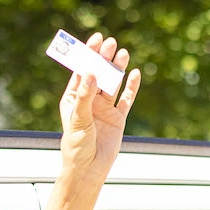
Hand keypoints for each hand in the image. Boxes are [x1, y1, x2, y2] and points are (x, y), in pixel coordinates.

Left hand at [58, 33, 141, 180]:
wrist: (89, 169)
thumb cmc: (77, 146)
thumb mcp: (78, 120)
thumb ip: (85, 96)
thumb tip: (91, 73)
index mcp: (74, 99)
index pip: (81, 72)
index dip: (88, 56)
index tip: (95, 40)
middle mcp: (90, 101)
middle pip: (99, 74)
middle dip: (104, 58)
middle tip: (111, 43)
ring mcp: (105, 109)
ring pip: (113, 84)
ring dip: (118, 69)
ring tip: (123, 53)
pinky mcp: (118, 118)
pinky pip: (126, 99)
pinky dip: (131, 87)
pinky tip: (135, 73)